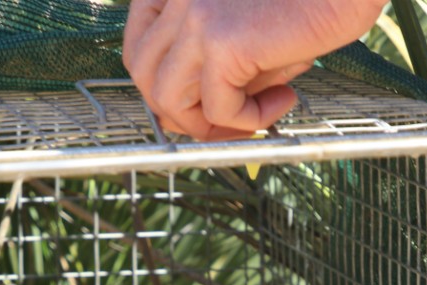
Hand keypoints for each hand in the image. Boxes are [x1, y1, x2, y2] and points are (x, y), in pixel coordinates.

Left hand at [123, 0, 386, 139]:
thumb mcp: (247, 25)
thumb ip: (216, 61)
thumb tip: (201, 116)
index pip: (139, 48)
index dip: (163, 88)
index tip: (197, 108)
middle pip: (145, 76)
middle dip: (180, 114)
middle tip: (226, 126)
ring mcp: (194, 16)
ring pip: (169, 100)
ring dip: (210, 125)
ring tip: (254, 116)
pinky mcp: (222, 41)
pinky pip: (219, 109)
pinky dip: (253, 118)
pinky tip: (287, 98)